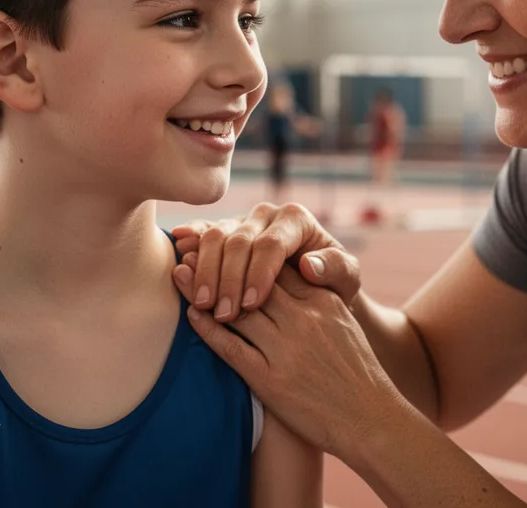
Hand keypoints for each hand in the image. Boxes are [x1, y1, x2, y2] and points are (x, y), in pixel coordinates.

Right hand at [171, 202, 360, 322]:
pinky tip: (180, 255)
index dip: (259, 274)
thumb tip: (309, 265)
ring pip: (216, 237)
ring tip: (203, 304)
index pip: (271, 244)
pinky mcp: (223, 232)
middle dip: (229, 278)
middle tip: (223, 312)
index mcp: (296, 219)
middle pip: (239, 240)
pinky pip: (203, 233)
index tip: (252, 305)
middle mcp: (267, 214)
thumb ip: (335, 269)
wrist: (319, 282)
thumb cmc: (334, 282)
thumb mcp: (347, 278)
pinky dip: (191, 242)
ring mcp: (242, 220)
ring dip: (206, 272)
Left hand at [176, 265, 400, 455]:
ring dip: (203, 289)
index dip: (244, 251)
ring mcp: (286, 349)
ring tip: (181, 275)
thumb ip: (315, 298)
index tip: (220, 238)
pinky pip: (231, 348)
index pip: (275, 265)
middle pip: (251, 279)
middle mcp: (304, 319)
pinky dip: (207, 329)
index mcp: (322, 300)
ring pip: (236, 308)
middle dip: (218, 262)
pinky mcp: (271, 380)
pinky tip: (192, 315)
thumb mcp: (342, 322)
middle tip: (190, 248)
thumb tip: (290, 273)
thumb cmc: (355, 371)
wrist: (370, 419)